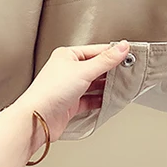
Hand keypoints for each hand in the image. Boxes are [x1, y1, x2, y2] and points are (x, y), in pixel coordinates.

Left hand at [10, 40, 130, 151]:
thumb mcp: (84, 71)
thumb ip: (106, 60)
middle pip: (97, 68)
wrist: (37, 119)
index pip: (97, 51)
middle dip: (112, 71)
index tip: (130, 56)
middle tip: (129, 72)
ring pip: (95, 84)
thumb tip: (122, 47)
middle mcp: (68, 70)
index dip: (113, 53)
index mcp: (68, 56)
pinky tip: (110, 100)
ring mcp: (70, 87)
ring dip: (107, 86)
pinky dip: (101, 100)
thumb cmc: (50, 92)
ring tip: (122, 87)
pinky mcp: (71, 103)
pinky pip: (91, 99)